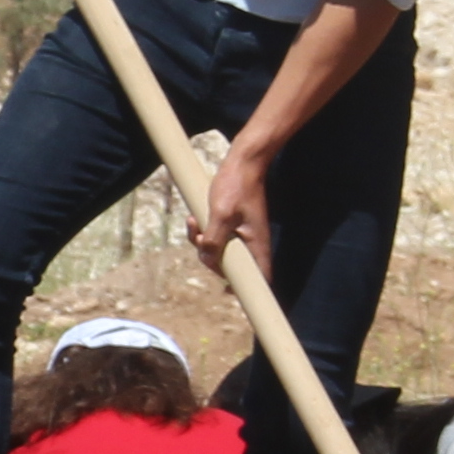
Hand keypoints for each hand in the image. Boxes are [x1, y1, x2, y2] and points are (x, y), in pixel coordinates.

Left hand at [193, 140, 277, 280]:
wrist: (242, 162)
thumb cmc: (236, 186)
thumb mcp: (220, 214)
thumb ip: (213, 240)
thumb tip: (207, 259)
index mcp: (256, 244)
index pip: (260, 278)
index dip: (245, 289)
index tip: (227, 291)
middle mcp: (251, 242)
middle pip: (230, 266)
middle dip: (209, 258)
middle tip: (199, 239)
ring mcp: (242, 233)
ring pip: (219, 250)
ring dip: (202, 241)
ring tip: (194, 222)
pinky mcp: (232, 224)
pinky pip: (215, 236)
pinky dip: (203, 231)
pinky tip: (194, 217)